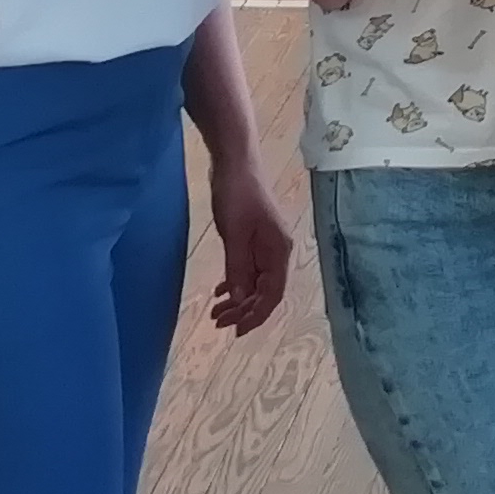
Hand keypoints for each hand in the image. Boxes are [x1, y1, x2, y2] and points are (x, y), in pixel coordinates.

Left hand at [202, 150, 293, 335]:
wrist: (236, 161)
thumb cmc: (236, 194)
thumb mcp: (234, 234)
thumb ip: (239, 269)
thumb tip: (241, 302)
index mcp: (279, 252)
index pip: (272, 295)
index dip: (255, 316)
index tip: (234, 331)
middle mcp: (278, 252)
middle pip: (265, 292)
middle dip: (244, 311)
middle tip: (217, 322)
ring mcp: (267, 245)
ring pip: (256, 283)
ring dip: (238, 300)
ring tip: (215, 312)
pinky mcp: (255, 238)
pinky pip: (249, 270)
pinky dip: (236, 283)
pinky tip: (221, 291)